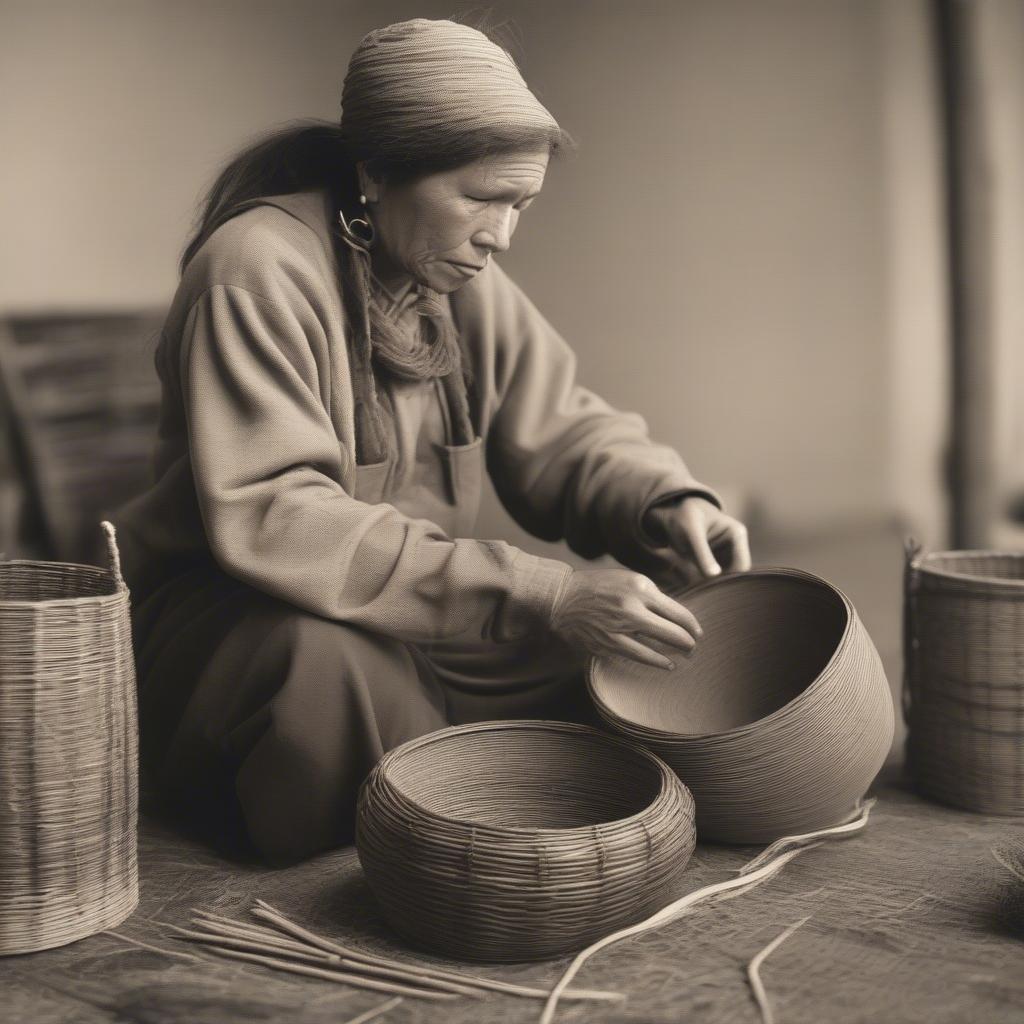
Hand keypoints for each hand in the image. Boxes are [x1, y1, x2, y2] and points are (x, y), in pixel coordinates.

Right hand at [550, 567, 701, 670]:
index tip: (698, 632)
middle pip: (673, 632)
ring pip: (658, 648)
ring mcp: (618, 628)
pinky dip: (657, 662)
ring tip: (685, 656)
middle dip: (689, 643)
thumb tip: (676, 615)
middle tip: (694, 647)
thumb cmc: (598, 586)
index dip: (693, 626)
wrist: (562, 597)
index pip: (678, 612)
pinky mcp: (607, 644)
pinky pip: (639, 656)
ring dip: (676, 654)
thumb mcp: (628, 578)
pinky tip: (666, 664)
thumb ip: (651, 594)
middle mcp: (631, 608)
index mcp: (640, 587)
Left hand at [644, 496, 751, 582]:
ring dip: (708, 584)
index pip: (741, 566)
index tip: (708, 585)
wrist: (673, 513)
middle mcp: (735, 546)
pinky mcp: (715, 562)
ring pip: (723, 579)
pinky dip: (701, 582)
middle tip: (696, 587)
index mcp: (737, 534)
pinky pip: (712, 578)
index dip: (729, 579)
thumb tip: (714, 575)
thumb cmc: (683, 516)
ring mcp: (726, 555)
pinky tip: (687, 579)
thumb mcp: (691, 532)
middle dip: (717, 583)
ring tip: (689, 580)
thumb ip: (702, 553)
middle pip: (734, 575)